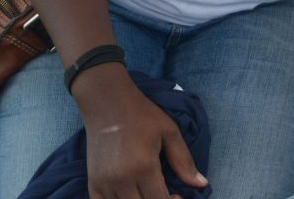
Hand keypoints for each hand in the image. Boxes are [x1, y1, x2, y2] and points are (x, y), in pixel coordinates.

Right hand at [75, 66, 206, 198]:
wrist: (108, 103)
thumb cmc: (142, 115)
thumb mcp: (169, 132)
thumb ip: (184, 161)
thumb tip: (202, 184)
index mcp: (143, 168)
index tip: (178, 195)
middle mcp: (121, 181)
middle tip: (166, 194)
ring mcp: (104, 184)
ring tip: (148, 192)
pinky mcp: (92, 183)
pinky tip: (130, 195)